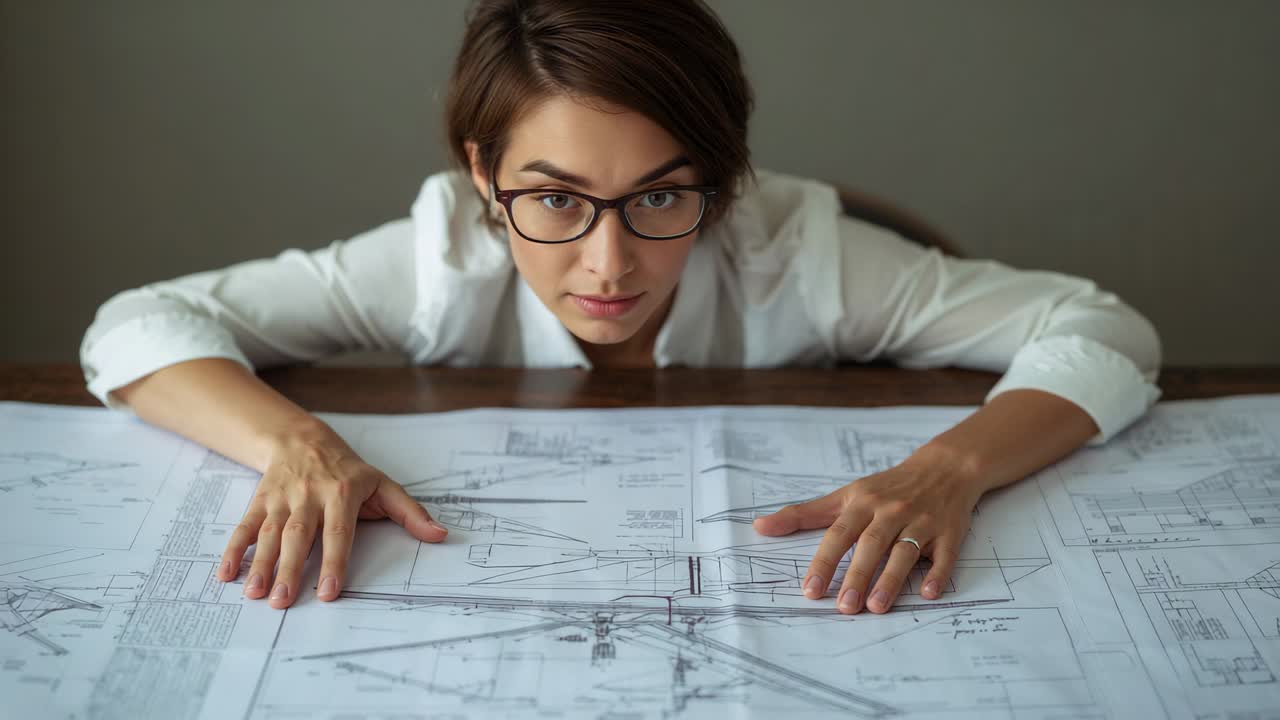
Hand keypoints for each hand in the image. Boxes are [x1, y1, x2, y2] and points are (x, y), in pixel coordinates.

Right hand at [215, 421, 446, 608]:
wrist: (303, 439)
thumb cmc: (349, 470)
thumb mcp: (383, 485)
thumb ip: (411, 513)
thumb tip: (440, 535)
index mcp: (342, 494)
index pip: (338, 532)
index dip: (333, 562)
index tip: (327, 592)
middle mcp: (309, 496)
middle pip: (298, 537)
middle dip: (289, 570)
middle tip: (282, 602)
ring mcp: (281, 498)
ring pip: (268, 533)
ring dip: (260, 564)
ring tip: (255, 594)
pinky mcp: (260, 500)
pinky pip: (244, 525)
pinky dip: (233, 549)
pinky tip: (226, 574)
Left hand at [752, 455, 982, 614]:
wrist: (943, 469)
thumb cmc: (886, 487)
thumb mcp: (844, 495)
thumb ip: (803, 514)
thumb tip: (759, 527)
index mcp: (862, 503)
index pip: (839, 534)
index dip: (824, 562)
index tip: (810, 589)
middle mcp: (891, 511)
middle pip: (871, 544)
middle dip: (857, 576)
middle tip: (844, 608)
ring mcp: (922, 521)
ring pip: (905, 551)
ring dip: (891, 579)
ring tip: (876, 607)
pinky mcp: (949, 533)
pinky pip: (944, 555)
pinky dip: (937, 573)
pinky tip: (927, 593)